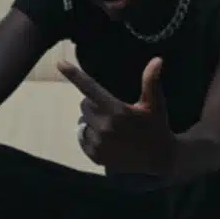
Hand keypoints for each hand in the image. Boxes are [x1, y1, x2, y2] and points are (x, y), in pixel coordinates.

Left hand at [58, 57, 174, 173]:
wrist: (159, 158)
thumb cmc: (156, 126)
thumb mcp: (155, 103)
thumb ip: (151, 81)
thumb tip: (157, 59)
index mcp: (118, 111)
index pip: (91, 88)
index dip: (75, 75)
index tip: (60, 63)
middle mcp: (105, 127)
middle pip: (85, 105)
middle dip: (94, 104)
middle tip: (113, 110)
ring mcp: (99, 143)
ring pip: (83, 123)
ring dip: (92, 121)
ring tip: (111, 126)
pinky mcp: (96, 156)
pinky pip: (82, 138)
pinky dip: (90, 135)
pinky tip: (107, 138)